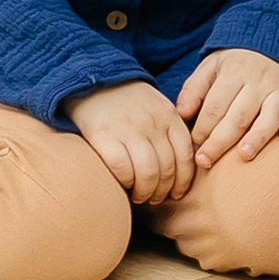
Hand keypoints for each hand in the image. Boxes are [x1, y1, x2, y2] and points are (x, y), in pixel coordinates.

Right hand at [64, 79, 194, 203]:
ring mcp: (129, 129)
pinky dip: (125, 183)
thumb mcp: (157, 107)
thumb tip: (182, 167)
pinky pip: (122, 170)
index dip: (183, 181)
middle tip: (155, 199)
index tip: (177, 194)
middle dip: (163, 191)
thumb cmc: (127, 102)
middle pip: (168, 169)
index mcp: (169, 115)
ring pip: (148, 173)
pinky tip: (123, 184)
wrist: (93, 80)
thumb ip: (169, 131)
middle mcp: (152, 123)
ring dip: (145, 192)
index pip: (185, 155)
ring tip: (139, 196)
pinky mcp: (104, 137)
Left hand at [176, 49, 278, 167]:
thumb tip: (182, 115)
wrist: (275, 42)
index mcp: (233, 72)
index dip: (201, 130)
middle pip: (238, 115)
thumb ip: (194, 89)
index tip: (193, 150)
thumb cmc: (237, 63)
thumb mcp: (212, 66)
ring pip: (270, 115)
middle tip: (205, 161)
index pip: (215, 107)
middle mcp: (259, 80)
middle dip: (220, 141)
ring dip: (258, 136)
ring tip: (244, 155)